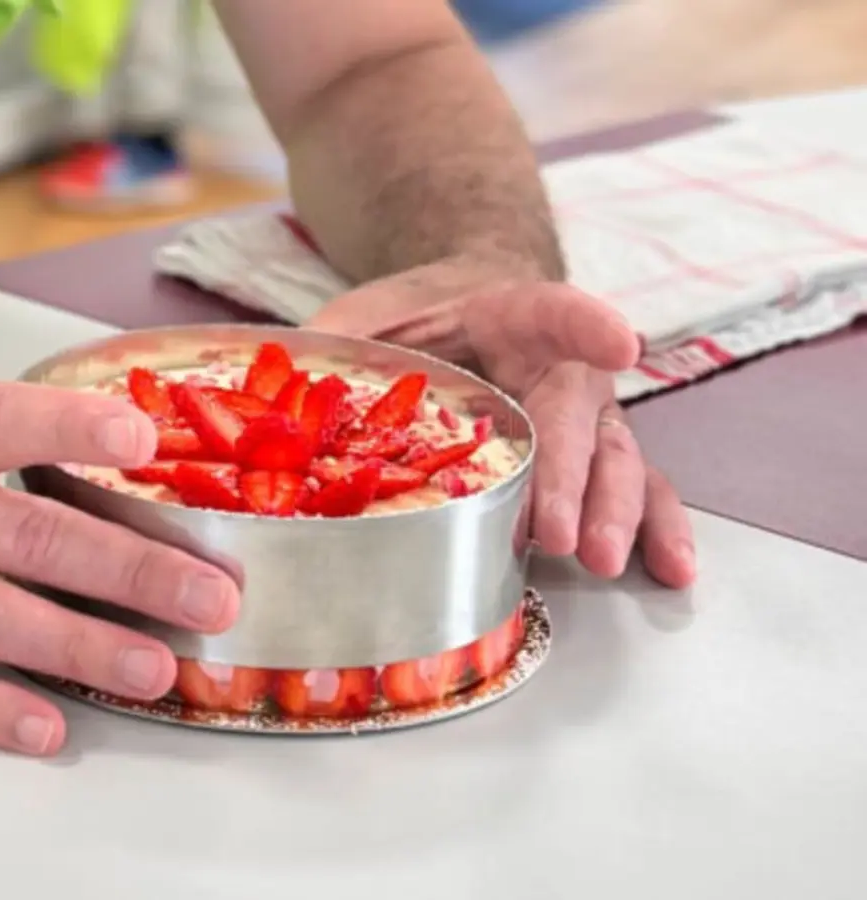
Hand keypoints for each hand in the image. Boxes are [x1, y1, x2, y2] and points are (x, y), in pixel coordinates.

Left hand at [306, 263, 695, 588]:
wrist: (470, 306)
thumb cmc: (423, 314)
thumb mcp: (369, 314)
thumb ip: (331, 345)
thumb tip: (262, 390)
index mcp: (510, 316)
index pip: (552, 311)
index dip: (585, 327)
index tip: (621, 344)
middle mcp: (560, 368)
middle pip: (580, 417)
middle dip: (574, 477)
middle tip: (559, 533)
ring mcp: (582, 416)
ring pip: (618, 458)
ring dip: (616, 513)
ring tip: (602, 559)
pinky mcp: (588, 458)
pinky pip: (636, 488)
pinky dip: (656, 528)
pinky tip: (671, 569)